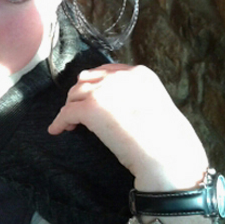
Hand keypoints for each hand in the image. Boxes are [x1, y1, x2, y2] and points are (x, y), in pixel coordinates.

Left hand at [48, 64, 208, 190]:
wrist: (167, 152)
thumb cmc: (167, 138)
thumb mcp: (156, 105)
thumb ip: (136, 97)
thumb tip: (115, 107)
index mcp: (139, 73)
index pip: (107, 71)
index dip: (95, 83)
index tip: (90, 94)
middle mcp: (119, 77)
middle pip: (87, 79)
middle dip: (81, 94)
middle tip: (78, 110)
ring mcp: (103, 91)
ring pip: (75, 94)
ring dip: (70, 107)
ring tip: (69, 122)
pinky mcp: (90, 108)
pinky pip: (66, 113)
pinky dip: (59, 122)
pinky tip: (57, 130)